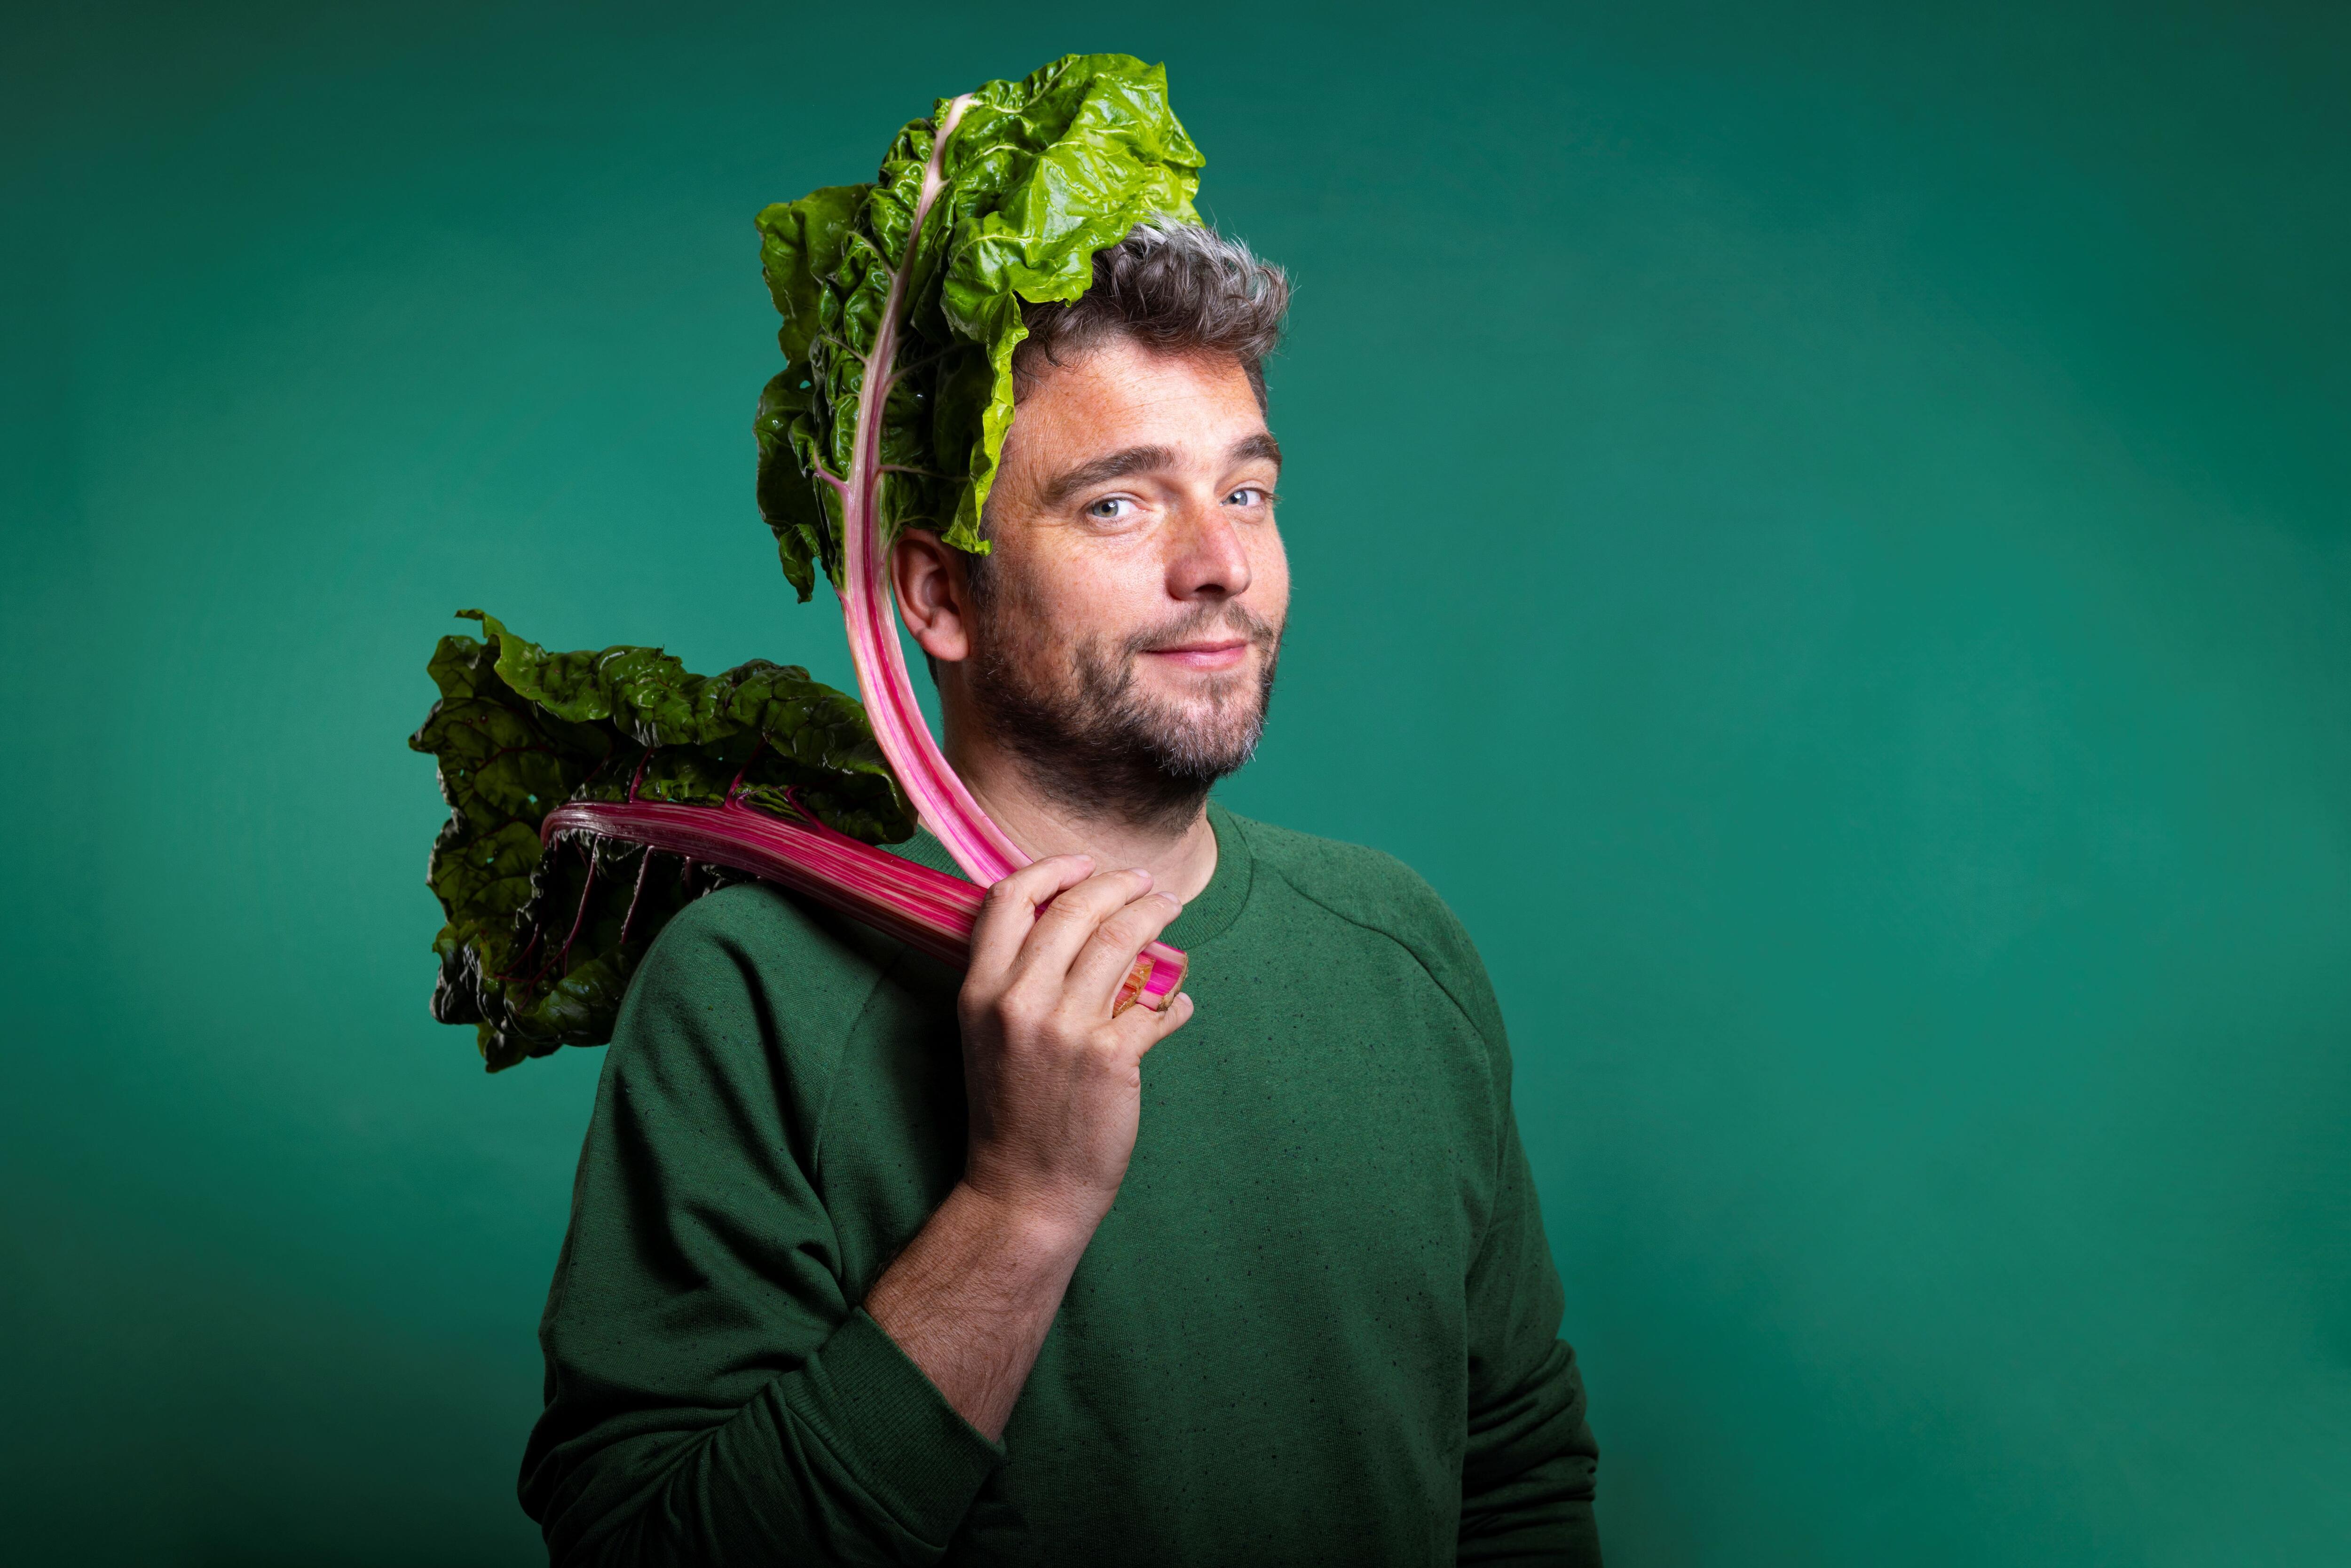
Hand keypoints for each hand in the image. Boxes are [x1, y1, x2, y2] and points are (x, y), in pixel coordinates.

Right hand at [863, 853, 1193, 1439]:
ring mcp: (1065, 1027)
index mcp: (980, 991)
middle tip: (1144, 883)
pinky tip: (1181, 1003)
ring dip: (1153, 918)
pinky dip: (1175, 1000)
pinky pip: (1156, 1006)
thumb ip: (1016, 982)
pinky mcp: (1111, 1057)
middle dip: (1117, 884)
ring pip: (1120, 940)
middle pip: (1074, 909)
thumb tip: (1072, 932)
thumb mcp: (988, 1037)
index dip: (1051, 871)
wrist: (1023, 1192)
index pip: (1008, 900)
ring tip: (1169, 913)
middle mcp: (1018, 1000)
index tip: (1084, 864)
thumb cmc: (1009, 1113)